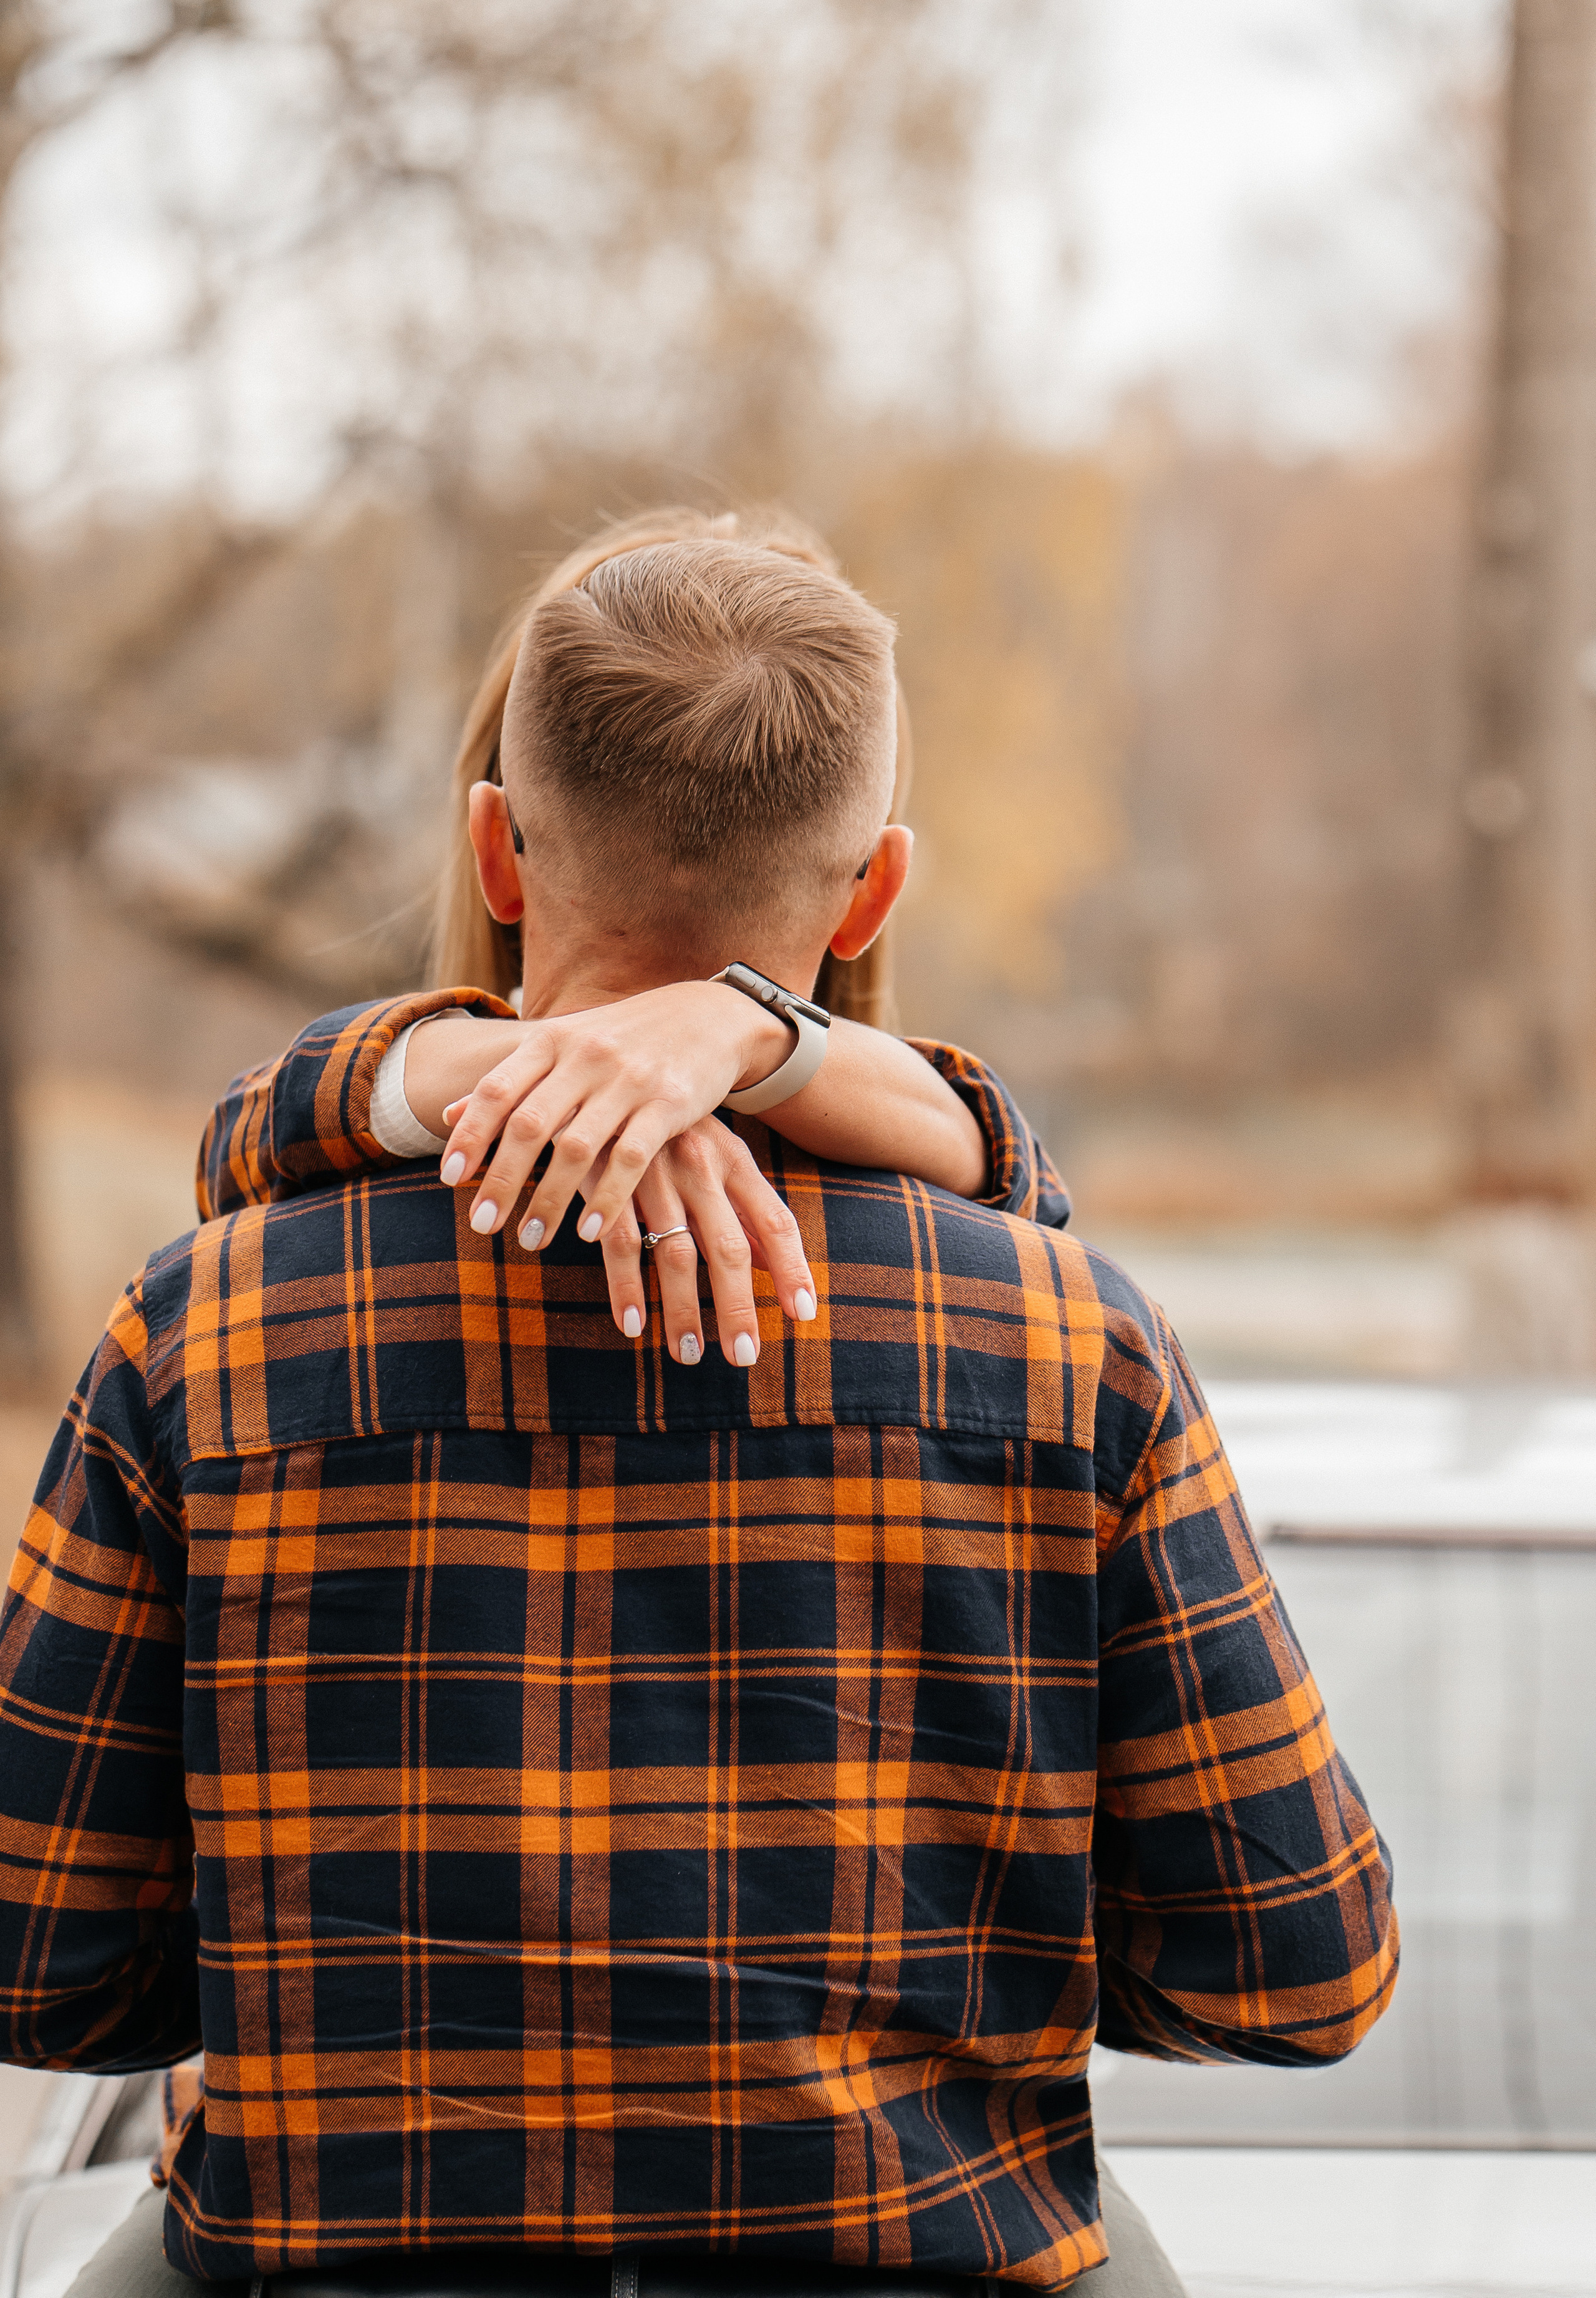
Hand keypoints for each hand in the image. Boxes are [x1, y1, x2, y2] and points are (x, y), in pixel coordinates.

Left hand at [427, 981, 791, 1245]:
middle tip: (481, 1225)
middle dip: (502, 1179)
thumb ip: (511, 1081)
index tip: (450, 1178)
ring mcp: (629, 1080)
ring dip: (548, 1200)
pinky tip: (588, 1232)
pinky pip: (631, 1159)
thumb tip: (447, 1115)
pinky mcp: (670, 1104)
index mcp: (552, 1040)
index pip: (497, 1089)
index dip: (470, 1135)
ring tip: (530, 1241)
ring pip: (577, 1147)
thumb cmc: (622, 1039)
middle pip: (530, 1124)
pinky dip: (607, 1198)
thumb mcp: (564, 1046)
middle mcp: (585, 1056)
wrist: (708, 1016)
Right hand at [585, 1119, 816, 1365]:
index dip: (792, 1269)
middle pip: (728, 1249)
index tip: (804, 1315)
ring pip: (675, 1255)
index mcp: (733, 1158)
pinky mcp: (606, 1184)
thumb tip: (774, 1264)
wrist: (598, 1075)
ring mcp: (653, 1176)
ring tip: (688, 1354)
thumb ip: (743, 1208)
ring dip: (682, 1310)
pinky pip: (619, 1245)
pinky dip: (626, 1289)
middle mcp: (699, 1167)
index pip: (776, 1221)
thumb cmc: (665, 1125)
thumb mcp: (714, 1153)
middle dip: (738, 1307)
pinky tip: (634, 1326)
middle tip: (745, 1356)